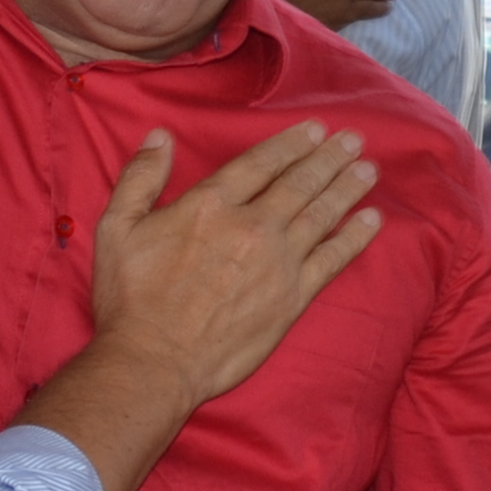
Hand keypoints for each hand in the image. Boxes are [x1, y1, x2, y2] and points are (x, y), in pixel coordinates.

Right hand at [84, 123, 381, 403]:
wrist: (155, 361)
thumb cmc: (130, 299)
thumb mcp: (117, 227)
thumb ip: (140, 177)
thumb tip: (159, 137)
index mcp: (211, 205)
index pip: (261, 162)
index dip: (291, 143)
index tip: (315, 129)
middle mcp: (252, 226)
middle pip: (300, 182)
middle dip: (329, 157)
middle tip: (354, 139)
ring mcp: (277, 262)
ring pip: (322, 214)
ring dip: (348, 187)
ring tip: (368, 169)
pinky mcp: (293, 298)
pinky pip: (333, 259)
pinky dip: (355, 237)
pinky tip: (372, 221)